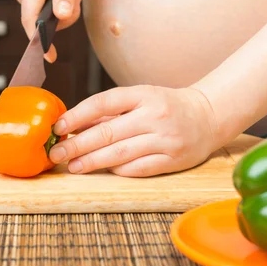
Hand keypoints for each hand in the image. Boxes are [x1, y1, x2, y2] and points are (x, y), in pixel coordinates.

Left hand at [48, 85, 222, 176]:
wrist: (208, 116)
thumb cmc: (166, 106)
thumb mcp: (140, 98)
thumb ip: (110, 111)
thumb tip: (74, 126)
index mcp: (143, 95)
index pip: (103, 102)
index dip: (78, 115)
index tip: (59, 127)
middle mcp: (154, 116)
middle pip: (108, 132)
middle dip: (78, 144)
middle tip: (57, 153)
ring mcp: (165, 139)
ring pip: (121, 153)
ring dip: (93, 161)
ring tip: (73, 166)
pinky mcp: (173, 160)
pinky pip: (139, 168)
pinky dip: (118, 170)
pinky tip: (102, 171)